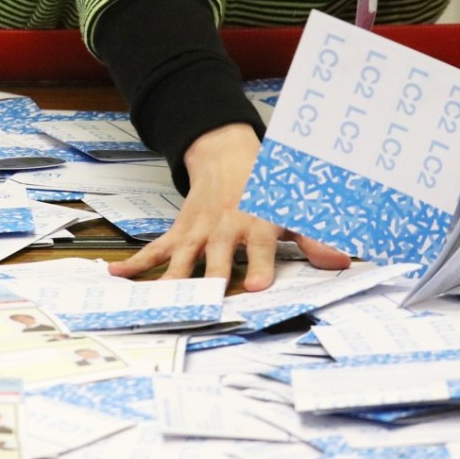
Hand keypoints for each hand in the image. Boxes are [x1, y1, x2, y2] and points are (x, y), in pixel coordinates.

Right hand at [108, 123, 349, 290]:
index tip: (258, 286)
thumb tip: (342, 262)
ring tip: (160, 303)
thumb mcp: (294, 211)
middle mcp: (225, 227)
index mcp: (256, 221)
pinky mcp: (179, 232)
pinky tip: (117, 277)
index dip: (260, 265)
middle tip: (206, 303)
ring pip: (182, 258)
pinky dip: (136, 263)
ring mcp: (198, 230)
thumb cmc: (266, 189)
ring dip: (171, 280)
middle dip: (211, 280)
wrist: (228, 154)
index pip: (260, 245)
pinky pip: (156, 249)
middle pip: (216, 257)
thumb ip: (314, 240)